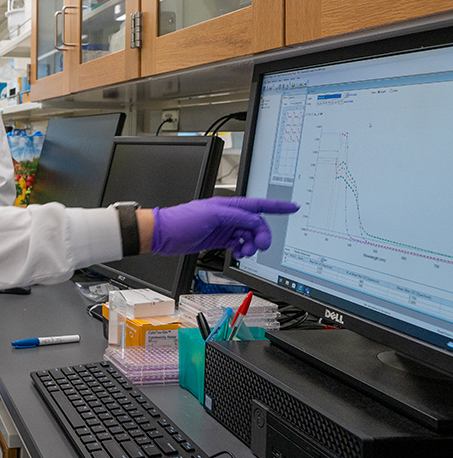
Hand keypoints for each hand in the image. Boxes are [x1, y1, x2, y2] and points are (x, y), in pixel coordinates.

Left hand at [151, 197, 298, 258]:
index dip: (277, 206)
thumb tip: (255, 221)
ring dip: (251, 244)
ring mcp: (224, 227)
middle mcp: (228, 215)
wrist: (164, 235)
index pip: (258, 204)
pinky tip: (238, 253)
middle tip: (261, 246)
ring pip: (248, 235)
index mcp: (228, 204)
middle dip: (262, 234)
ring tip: (245, 251)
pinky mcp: (219, 239)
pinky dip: (242, 249)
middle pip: (256, 224)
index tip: (293, 207)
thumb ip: (236, 217)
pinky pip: (238, 243)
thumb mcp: (212, 216)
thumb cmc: (182, 220)